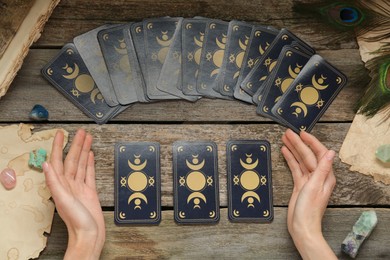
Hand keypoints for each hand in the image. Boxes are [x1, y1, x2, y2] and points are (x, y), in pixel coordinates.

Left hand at [43, 129, 104, 259]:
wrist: (89, 235)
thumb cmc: (76, 221)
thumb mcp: (64, 200)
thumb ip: (54, 182)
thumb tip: (46, 165)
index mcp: (60, 185)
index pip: (58, 161)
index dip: (59, 146)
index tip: (61, 134)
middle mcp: (69, 184)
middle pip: (72, 159)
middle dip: (76, 144)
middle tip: (81, 132)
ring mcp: (80, 187)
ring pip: (81, 164)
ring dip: (83, 151)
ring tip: (87, 139)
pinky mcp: (89, 191)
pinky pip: (89, 173)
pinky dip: (90, 163)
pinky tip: (90, 155)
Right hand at [281, 129, 336, 259]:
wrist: (302, 227)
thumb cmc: (310, 210)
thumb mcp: (315, 187)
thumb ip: (322, 168)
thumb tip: (330, 152)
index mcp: (326, 175)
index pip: (319, 153)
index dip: (311, 142)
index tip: (302, 133)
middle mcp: (318, 175)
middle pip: (308, 155)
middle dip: (298, 143)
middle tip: (288, 132)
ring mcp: (308, 180)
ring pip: (301, 160)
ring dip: (293, 149)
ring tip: (284, 138)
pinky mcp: (300, 184)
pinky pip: (295, 168)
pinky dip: (290, 159)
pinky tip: (285, 151)